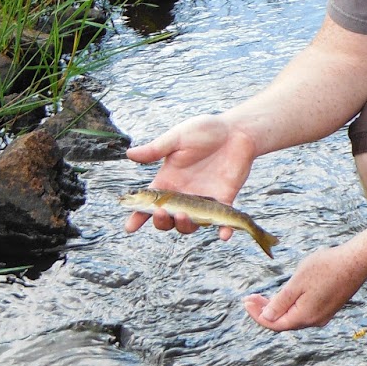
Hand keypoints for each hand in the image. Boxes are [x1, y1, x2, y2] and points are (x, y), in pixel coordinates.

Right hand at [123, 115, 256, 234]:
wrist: (237, 131)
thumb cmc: (205, 131)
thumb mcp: (177, 138)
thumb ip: (156, 149)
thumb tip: (129, 154)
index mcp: (169, 180)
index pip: (149, 202)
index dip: (138, 215)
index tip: (130, 226)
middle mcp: (184, 194)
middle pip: (168, 219)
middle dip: (162, 222)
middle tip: (161, 212)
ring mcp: (203, 200)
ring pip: (191, 224)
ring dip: (184, 226)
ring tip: (182, 216)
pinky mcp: (225, 201)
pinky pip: (223, 221)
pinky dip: (224, 231)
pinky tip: (224, 235)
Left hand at [243, 244, 366, 331]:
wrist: (357, 262)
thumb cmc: (327, 268)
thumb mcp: (297, 282)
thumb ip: (280, 302)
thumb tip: (266, 316)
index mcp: (304, 317)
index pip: (274, 324)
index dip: (257, 315)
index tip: (245, 302)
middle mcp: (314, 321)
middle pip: (283, 322)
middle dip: (264, 311)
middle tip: (251, 297)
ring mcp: (323, 315)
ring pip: (293, 317)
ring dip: (277, 308)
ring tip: (263, 296)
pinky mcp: (328, 307)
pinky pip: (303, 312)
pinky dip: (290, 306)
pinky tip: (285, 295)